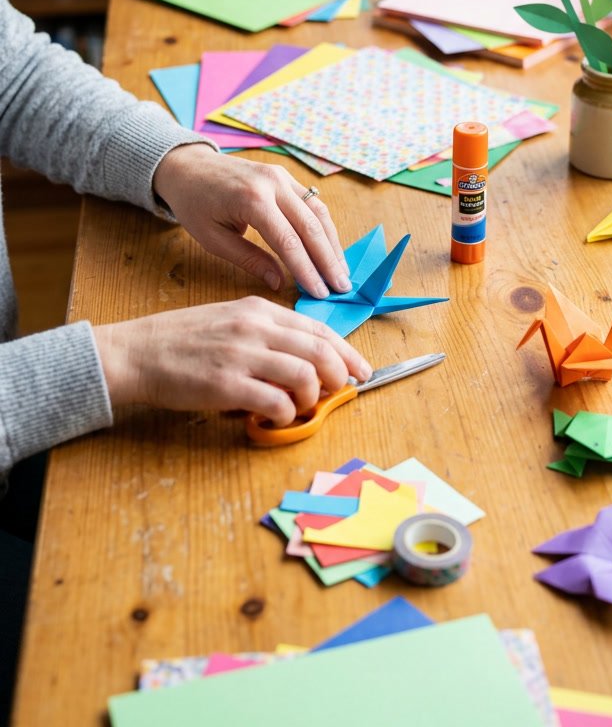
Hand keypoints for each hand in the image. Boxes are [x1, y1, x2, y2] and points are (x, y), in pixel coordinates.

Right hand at [94, 296, 372, 425]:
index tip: (360, 370)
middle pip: (321, 351)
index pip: (318, 329)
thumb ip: (267, 334)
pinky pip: (276, 403)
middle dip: (339, 376)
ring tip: (299, 407)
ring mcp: (242, 355)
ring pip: (305, 376)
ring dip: (311, 399)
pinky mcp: (227, 385)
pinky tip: (275, 416)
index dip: (347, 353)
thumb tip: (305, 360)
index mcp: (259, 310)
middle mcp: (255, 328)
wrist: (137, 352)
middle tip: (339, 393)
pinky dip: (285, 415)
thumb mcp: (230, 320)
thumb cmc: (181, 340)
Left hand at [152, 145, 350, 298]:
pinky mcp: (285, 176)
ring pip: (318, 212)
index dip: (307, 270)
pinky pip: (312, 203)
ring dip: (332, 244)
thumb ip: (249, 260)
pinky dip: (324, 227)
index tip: (320, 293)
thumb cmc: (195, 205)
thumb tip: (280, 283)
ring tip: (341, 271)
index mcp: (252, 199)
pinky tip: (330, 248)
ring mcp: (282, 176)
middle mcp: (273, 183)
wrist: (189, 167)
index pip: (288, 241)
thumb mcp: (213, 239)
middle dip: (328, 260)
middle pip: (311, 226)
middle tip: (341, 287)